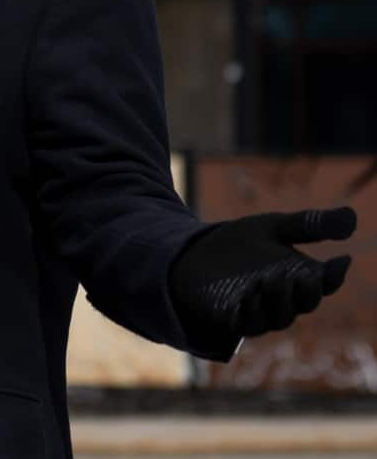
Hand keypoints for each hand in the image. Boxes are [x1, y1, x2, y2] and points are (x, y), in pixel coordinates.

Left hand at [169, 207, 355, 347]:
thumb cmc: (236, 244)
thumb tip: (352, 218)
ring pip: (279, 318)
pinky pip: (247, 326)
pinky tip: (249, 297)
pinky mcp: (231, 320)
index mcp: (298, 278)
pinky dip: (251, 313)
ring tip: (272, 280)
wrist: (191, 254)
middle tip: (305, 275)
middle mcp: (284, 299)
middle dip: (308, 291)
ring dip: (279, 301)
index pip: (325, 282)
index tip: (341, 260)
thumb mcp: (271, 227)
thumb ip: (308, 225)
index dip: (335, 275)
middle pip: (305, 304)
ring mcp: (259, 313)